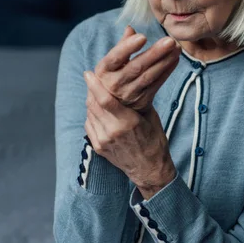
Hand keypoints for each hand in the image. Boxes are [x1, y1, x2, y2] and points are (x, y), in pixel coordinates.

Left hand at [83, 70, 176, 198]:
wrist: (149, 169)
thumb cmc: (154, 141)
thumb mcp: (150, 117)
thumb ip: (136, 102)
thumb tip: (127, 83)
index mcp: (128, 122)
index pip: (105, 100)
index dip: (95, 85)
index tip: (88, 73)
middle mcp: (112, 131)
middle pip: (93, 104)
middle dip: (91, 90)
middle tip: (93, 79)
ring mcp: (103, 141)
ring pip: (89, 114)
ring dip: (91, 101)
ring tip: (95, 93)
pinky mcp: (97, 147)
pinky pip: (89, 125)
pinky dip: (92, 115)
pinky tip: (99, 111)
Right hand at [95, 26, 180, 113]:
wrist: (114, 106)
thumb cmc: (113, 76)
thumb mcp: (112, 63)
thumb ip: (122, 46)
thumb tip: (130, 28)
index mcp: (104, 70)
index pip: (115, 57)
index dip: (128, 47)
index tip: (142, 36)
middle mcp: (115, 83)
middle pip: (136, 67)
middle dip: (155, 53)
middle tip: (170, 40)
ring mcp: (129, 93)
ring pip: (149, 76)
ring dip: (165, 61)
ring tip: (177, 48)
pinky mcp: (142, 100)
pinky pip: (157, 84)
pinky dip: (167, 71)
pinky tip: (175, 59)